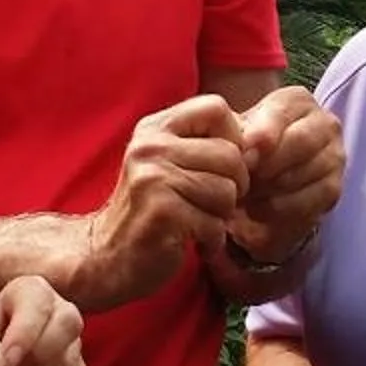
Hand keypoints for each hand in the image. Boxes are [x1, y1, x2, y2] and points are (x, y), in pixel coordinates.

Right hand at [77, 97, 250, 307]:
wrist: (107, 257)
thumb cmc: (151, 211)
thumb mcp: (168, 164)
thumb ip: (202, 145)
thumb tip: (258, 141)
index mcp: (154, 128)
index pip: (216, 107)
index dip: (234, 137)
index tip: (222, 167)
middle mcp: (150, 147)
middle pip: (231, 154)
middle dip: (234, 186)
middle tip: (212, 204)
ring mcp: (153, 179)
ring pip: (227, 191)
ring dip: (221, 216)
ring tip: (196, 222)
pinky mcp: (160, 213)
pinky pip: (215, 224)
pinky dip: (211, 240)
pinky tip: (190, 241)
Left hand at [227, 86, 343, 259]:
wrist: (267, 175)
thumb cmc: (249, 147)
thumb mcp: (239, 131)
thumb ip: (238, 133)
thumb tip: (243, 149)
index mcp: (298, 101)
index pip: (282, 112)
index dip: (263, 133)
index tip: (246, 155)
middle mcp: (324, 124)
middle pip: (300, 142)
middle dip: (267, 166)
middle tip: (241, 183)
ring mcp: (334, 157)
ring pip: (303, 175)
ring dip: (268, 192)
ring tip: (243, 199)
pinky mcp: (333, 190)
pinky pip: (308, 204)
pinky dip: (278, 213)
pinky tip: (257, 213)